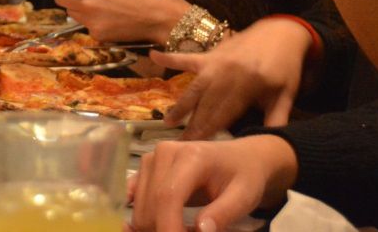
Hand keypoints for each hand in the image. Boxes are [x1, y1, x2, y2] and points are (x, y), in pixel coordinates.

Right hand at [129, 135, 297, 231]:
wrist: (240, 158)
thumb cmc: (244, 176)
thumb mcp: (244, 196)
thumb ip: (223, 213)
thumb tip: (200, 231)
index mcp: (191, 156)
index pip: (168, 195)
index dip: (168, 227)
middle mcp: (164, 153)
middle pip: (151, 205)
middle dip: (166, 230)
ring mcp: (151, 159)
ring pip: (140, 207)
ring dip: (157, 227)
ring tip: (185, 230)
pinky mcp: (145, 168)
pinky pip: (132, 199)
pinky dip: (142, 219)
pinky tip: (158, 226)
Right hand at [151, 17, 310, 138]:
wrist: (282, 32)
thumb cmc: (286, 66)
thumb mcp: (286, 94)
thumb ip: (277, 119)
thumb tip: (268, 144)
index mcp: (248, 83)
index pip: (225, 113)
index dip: (211, 130)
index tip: (198, 147)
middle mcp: (228, 72)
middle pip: (207, 103)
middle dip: (193, 125)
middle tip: (179, 144)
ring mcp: (217, 61)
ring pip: (195, 87)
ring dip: (181, 104)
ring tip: (167, 120)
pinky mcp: (211, 53)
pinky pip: (188, 57)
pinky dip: (170, 58)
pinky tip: (152, 55)